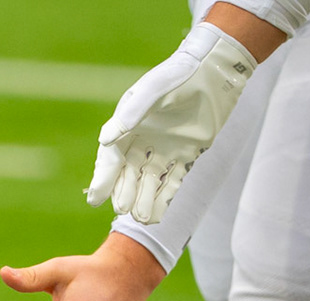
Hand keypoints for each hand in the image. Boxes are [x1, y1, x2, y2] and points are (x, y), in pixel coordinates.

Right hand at [84, 19, 259, 223]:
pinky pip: (172, 181)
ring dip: (144, 200)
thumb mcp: (154, 91)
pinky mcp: (186, 155)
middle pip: (128, 173)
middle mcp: (143, 139)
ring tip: (141, 219)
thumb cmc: (179, 75)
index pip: (112, 157)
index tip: (95, 199)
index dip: (103, 178)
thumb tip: (105, 140)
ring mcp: (164, 148)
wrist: (214, 73)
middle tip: (122, 210)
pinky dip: (164, 199)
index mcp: (129, 124)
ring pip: (149, 181)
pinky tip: (157, 216)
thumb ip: (131, 115)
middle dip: (124, 193)